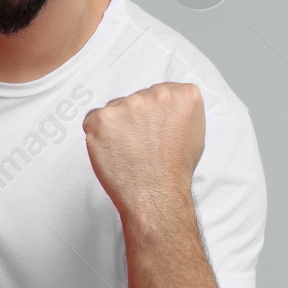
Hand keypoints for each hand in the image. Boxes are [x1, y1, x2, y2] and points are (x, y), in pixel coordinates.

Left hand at [82, 82, 205, 218]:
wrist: (155, 196)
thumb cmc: (173, 171)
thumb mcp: (194, 132)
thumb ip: (179, 110)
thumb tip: (166, 105)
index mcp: (184, 95)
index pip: (159, 92)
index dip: (153, 113)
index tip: (154, 129)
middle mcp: (157, 95)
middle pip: (136, 98)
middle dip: (134, 118)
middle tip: (141, 144)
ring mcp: (128, 105)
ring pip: (114, 109)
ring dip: (116, 126)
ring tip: (128, 150)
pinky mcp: (103, 118)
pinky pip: (92, 119)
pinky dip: (97, 134)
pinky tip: (113, 150)